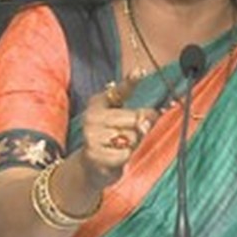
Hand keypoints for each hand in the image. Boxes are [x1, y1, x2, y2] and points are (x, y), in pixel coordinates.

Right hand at [80, 74, 159, 189]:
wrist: (91, 166)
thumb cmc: (110, 136)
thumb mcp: (119, 116)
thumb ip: (133, 104)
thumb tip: (146, 90)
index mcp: (97, 103)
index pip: (119, 90)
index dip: (131, 81)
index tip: (140, 70)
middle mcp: (91, 117)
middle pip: (134, 118)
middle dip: (142, 125)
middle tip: (137, 130)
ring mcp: (91, 136)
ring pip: (132, 137)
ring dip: (133, 144)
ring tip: (121, 145)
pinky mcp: (95, 156)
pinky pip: (125, 154)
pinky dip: (126, 157)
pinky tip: (116, 156)